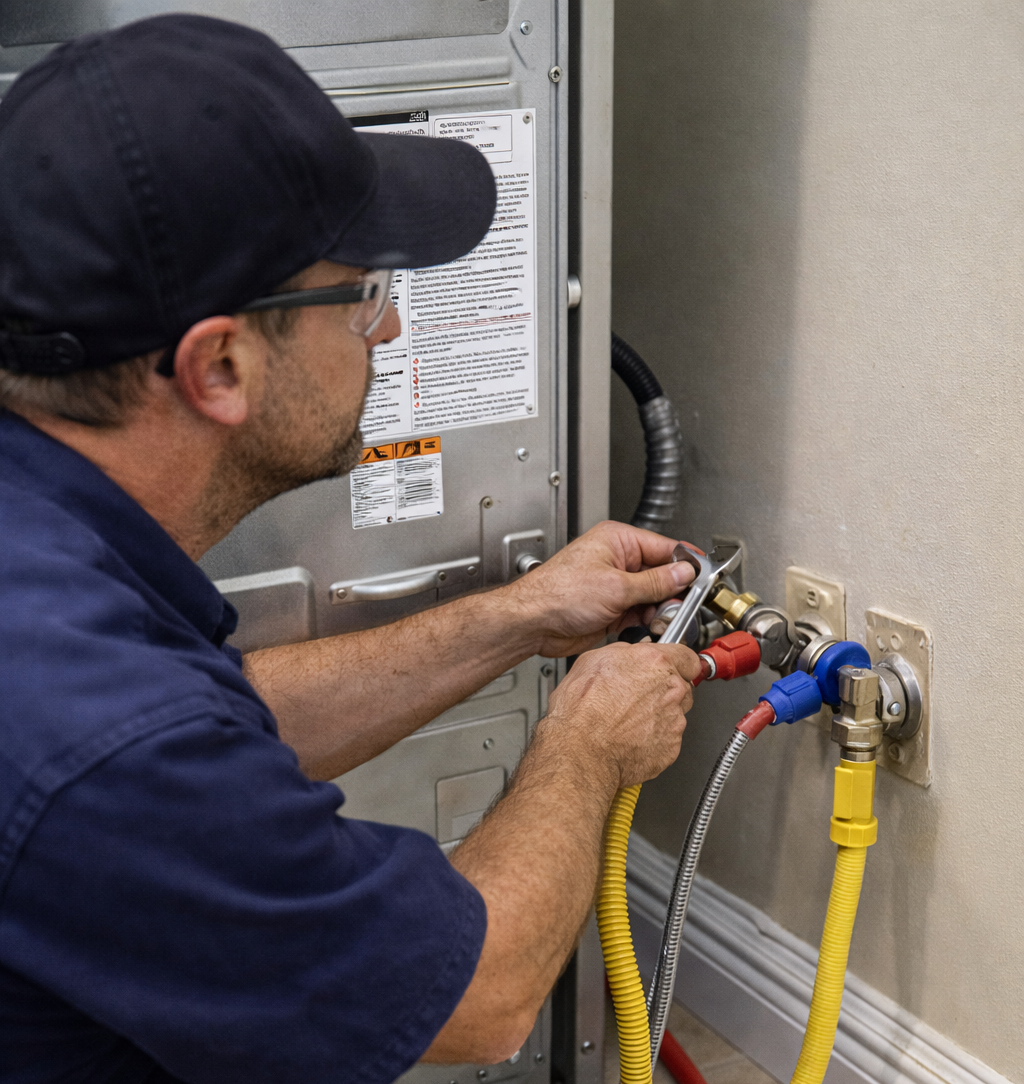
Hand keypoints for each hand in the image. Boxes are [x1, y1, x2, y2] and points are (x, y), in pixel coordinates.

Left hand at [503, 521, 696, 656]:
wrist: (533, 623)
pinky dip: (647, 620)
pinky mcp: (611, 607)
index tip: (706, 578)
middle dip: (673, 592)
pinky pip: (640, 611)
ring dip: (660, 609)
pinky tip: (649, 626)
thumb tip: (683, 574)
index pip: (665, 547)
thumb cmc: (557, 594)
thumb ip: (655, 582)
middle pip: (662, 573)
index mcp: (618, 540)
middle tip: (681, 606)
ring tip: (660, 619)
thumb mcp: (616, 587)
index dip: (686, 563)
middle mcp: (617, 559)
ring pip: (653, 595)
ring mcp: (614, 584)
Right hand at [536, 639, 700, 788]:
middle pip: (682, 687)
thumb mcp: (592, 660)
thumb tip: (629, 655)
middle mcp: (671, 690)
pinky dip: (654, 738)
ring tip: (629, 721)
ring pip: (675, 714)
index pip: (688, 658)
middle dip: (663, 691)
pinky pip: (668, 739)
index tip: (672, 669)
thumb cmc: (582, 709)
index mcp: (655, 663)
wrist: (582, 750)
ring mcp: (674, 720)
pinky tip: (631, 737)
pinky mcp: (672, 747)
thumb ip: (623, 654)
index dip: (678, 664)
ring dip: (658, 715)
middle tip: (637, 698)